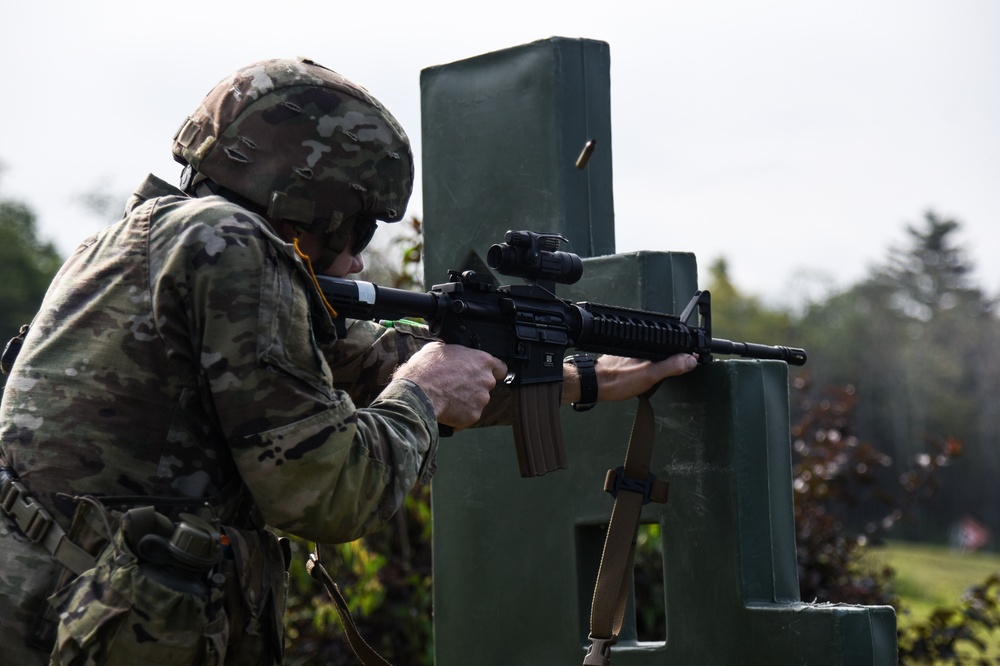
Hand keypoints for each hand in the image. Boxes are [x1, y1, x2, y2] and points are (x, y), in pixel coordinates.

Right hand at [393, 342, 507, 428]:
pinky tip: (446, 407)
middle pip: (487, 384)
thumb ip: (453, 352)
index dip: (492, 371)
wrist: (418, 394)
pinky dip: (459, 413)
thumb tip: (449, 354)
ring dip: (467, 399)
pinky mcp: (473, 416)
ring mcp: (481, 400)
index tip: (484, 373)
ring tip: (448, 397)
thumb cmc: (426, 370)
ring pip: (477, 400)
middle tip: (457, 385)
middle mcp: (486, 380)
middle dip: (475, 386)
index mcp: (482, 361)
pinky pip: (468, 414)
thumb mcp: (437, 349)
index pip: (500, 367)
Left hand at [562, 353, 697, 404]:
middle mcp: (641, 342)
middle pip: (667, 345)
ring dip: (666, 358)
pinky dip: (654, 361)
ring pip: (657, 351)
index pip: (674, 341)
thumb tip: (691, 359)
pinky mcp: (627, 355)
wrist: (595, 384)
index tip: (697, 357)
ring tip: (675, 366)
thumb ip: (671, 366)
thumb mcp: (649, 375)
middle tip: (688, 363)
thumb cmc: (617, 380)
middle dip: (678, 353)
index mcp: (648, 343)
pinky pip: (647, 355)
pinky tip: (654, 370)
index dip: (687, 349)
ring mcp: (634, 348)